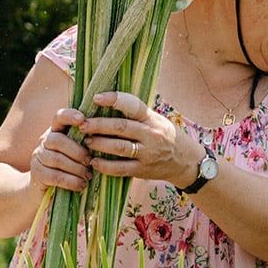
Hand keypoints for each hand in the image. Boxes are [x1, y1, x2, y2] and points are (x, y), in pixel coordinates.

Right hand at [30, 108, 90, 192]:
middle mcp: (45, 140)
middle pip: (58, 140)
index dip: (69, 116)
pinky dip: (71, 181)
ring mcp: (38, 156)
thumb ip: (88, 142)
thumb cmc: (71, 167)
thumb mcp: (79, 152)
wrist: (46, 190)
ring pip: (57, 159)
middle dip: (78, 152)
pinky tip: (81, 185)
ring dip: (76, 168)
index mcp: (57, 130)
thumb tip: (109, 136)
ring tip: (88, 176)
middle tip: (91, 162)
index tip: (82, 119)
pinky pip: (55, 176)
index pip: (59, 117)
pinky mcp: (36, 173)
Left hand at [83, 91, 202, 186]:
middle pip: (121, 127)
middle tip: (82, 123)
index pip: (133, 105)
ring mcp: (148, 153)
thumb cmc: (165, 136)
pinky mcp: (144, 170)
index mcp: (152, 119)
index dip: (114, 100)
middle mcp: (151, 134)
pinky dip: (105, 166)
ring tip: (86, 141)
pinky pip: (121, 168)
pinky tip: (94, 162)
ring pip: (119, 148)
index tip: (96, 98)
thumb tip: (107, 103)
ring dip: (99, 144)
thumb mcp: (156, 120)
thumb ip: (136, 114)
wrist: (185, 161)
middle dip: (99, 125)